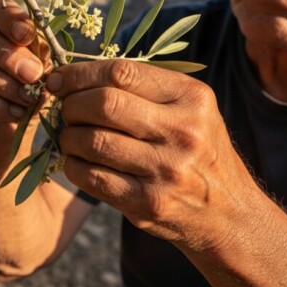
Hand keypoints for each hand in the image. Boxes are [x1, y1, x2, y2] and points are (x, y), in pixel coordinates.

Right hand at [0, 0, 49, 163]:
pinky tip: (12, 113)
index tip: (27, 35)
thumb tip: (40, 53)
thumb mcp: (39, 75)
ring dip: (0, 83)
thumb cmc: (23, 97)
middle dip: (7, 55)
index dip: (9, 18)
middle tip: (33, 76)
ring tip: (26, 99)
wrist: (4, 138)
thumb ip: (40, 59)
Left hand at [47, 59, 260, 250]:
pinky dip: (73, 165)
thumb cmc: (197, 150)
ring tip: (70, 136)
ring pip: (92, 141)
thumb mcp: (188, 109)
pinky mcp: (148, 203)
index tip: (59, 79)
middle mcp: (183, 132)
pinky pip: (91, 177)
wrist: (228, 213)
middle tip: (64, 109)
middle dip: (71, 104)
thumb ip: (142, 88)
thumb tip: (72, 74)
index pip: (122, 73)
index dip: (79, 73)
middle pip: (104, 103)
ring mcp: (166, 170)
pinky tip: (77, 161)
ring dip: (68, 136)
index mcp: (192, 97)